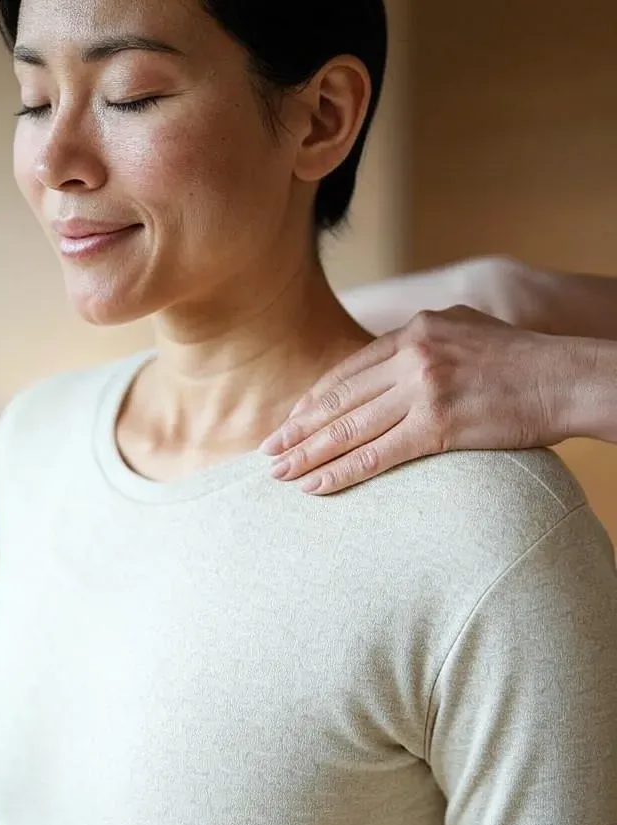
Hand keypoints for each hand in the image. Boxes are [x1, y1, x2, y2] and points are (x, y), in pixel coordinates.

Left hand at [260, 306, 572, 494]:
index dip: (312, 401)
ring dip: (308, 454)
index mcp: (414, 330)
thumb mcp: (464, 331)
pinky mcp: (440, 423)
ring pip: (350, 428)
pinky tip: (317, 485)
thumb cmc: (521, 362)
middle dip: (297, 430)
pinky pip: (378, 453)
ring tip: (278, 473)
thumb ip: (422, 342)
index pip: (347, 372)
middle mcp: (412, 354)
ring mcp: (424, 387)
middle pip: (339, 399)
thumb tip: (388, 359)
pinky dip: (342, 471)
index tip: (288, 422)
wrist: (569, 377)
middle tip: (266, 452)